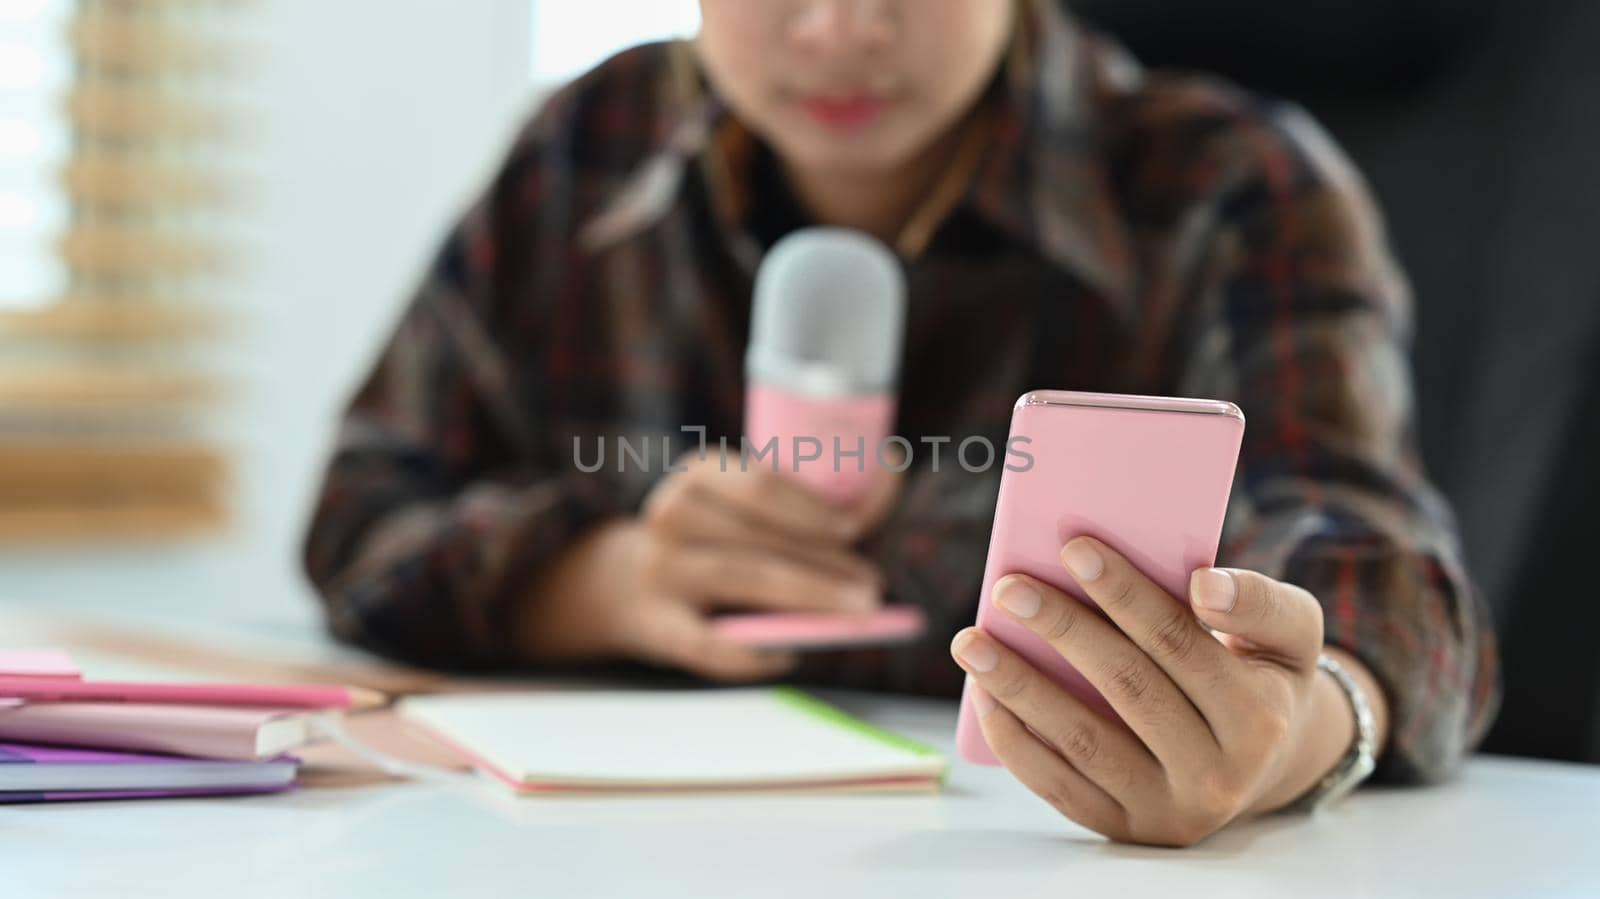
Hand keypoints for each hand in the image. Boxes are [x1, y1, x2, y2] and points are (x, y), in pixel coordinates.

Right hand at [518, 450, 902, 680]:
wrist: (626, 582)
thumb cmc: (718, 539)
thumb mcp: (749, 506)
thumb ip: (816, 500)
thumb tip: (889, 476)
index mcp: (701, 472)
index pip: (761, 485)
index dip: (812, 508)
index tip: (856, 527)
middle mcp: (672, 513)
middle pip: (761, 539)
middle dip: (826, 563)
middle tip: (874, 585)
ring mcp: (660, 569)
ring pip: (744, 579)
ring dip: (809, 597)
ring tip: (857, 612)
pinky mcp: (656, 623)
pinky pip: (709, 643)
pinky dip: (753, 654)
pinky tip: (787, 656)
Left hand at [951, 536, 1389, 846]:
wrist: (1263, 765)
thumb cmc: (1261, 674)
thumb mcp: (1288, 634)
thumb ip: (1259, 602)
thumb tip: (1204, 585)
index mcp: (1259, 718)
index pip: (1179, 643)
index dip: (1125, 594)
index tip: (1073, 547)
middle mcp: (1218, 775)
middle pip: (1127, 687)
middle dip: (1062, 630)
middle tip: (1008, 587)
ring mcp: (1168, 810)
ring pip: (1084, 741)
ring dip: (1019, 687)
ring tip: (972, 641)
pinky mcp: (1125, 829)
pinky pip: (1060, 787)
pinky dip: (1016, 741)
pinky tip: (985, 697)